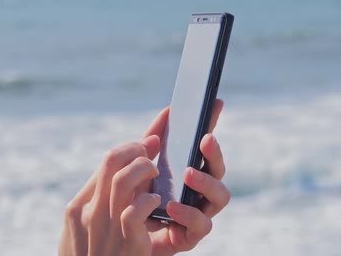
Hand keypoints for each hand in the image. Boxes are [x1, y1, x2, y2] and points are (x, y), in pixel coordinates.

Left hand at [59, 100, 228, 255]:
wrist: (119, 239)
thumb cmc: (133, 200)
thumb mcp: (139, 168)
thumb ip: (153, 143)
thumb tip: (167, 113)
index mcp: (189, 170)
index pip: (204, 146)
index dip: (212, 124)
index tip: (215, 102)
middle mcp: (199, 191)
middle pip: (218, 169)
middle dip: (215, 153)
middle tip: (205, 139)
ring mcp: (198, 212)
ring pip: (220, 197)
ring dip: (207, 183)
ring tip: (189, 174)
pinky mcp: (190, 235)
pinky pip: (200, 226)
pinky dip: (189, 214)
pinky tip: (173, 207)